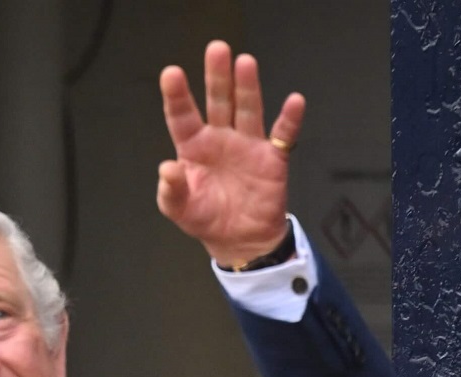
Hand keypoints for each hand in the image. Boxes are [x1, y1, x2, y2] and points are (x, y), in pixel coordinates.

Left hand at [157, 40, 305, 267]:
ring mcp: (247, 145)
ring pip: (247, 110)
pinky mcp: (272, 158)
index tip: (171, 73)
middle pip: (218, 102)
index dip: (177, 96)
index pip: (182, 117)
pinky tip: (294, 102)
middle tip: (216, 49)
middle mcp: (220, 139)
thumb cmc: (206, 219)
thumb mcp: (180, 210)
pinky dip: (289, 120)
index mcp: (194, 148)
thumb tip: (166, 169)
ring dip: (247, 87)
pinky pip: (282, 136)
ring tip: (244, 62)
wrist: (239, 241)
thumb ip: (171, 191)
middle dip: (217, 77)